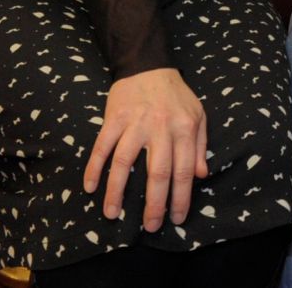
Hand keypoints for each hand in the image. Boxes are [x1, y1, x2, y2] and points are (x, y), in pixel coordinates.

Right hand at [83, 67, 206, 231]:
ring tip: (112, 215)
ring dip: (117, 191)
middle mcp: (160, 127)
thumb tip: (200, 175)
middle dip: (154, 203)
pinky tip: (90, 187)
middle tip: (150, 227)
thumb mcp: (198, 116)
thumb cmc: (176, 95)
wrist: (148, 64)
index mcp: (184, 128)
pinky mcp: (114, 118)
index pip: (183, 170)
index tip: (177, 218)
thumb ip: (200, 145)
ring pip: (125, 162)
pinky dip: (94, 168)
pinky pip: (102, 146)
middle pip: (157, 172)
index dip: (181, 197)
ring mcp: (135, 122)